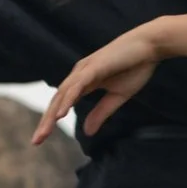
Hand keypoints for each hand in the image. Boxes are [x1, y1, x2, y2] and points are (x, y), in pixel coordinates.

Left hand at [32, 24, 163, 143]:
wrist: (149, 46)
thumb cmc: (135, 67)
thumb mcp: (117, 97)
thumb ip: (101, 113)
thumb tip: (87, 132)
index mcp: (83, 81)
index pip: (62, 103)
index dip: (51, 121)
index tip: (42, 139)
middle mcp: (79, 74)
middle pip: (57, 100)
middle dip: (46, 121)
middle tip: (36, 141)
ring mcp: (85, 69)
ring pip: (63, 94)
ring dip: (52, 114)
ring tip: (44, 132)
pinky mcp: (93, 67)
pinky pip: (77, 86)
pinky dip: (68, 100)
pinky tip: (61, 114)